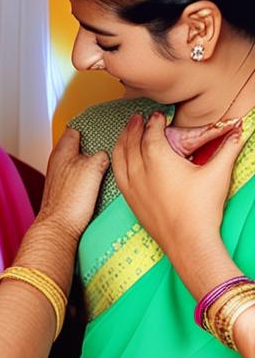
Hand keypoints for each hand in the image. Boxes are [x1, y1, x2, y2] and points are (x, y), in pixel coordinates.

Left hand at [37, 128, 108, 240]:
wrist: (60, 227)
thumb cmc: (70, 200)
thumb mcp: (92, 167)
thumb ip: (100, 154)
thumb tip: (105, 154)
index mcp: (62, 151)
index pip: (75, 129)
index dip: (89, 127)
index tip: (102, 126)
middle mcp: (58, 162)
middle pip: (78, 147)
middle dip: (93, 146)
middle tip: (109, 147)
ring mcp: (61, 178)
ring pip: (80, 163)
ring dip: (92, 163)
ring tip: (107, 165)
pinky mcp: (66, 192)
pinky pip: (80, 179)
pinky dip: (90, 178)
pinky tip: (100, 184)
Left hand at [112, 112, 243, 265]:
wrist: (188, 241)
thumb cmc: (201, 208)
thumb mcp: (217, 174)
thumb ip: (227, 149)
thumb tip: (239, 132)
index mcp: (158, 158)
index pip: (152, 132)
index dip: (155, 121)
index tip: (158, 116)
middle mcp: (139, 169)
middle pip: (132, 140)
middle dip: (135, 126)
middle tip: (138, 117)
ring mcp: (132, 185)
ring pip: (120, 155)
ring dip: (122, 140)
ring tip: (126, 131)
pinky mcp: (129, 199)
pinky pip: (117, 173)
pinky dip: (117, 159)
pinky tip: (120, 158)